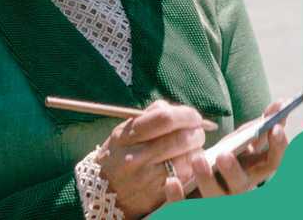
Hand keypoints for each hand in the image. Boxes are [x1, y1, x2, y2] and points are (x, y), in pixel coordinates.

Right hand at [95, 100, 208, 218]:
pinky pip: (187, 176)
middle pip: (181, 139)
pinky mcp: (160, 193)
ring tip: (191, 148)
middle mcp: (136, 156)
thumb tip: (175, 109)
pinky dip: (192, 167)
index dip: (186, 115)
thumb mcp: (123, 133)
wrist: (105, 192)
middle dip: (197, 132)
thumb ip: (148, 117)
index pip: (165, 119)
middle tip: (197, 132)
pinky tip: (186, 163)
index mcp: (126, 136)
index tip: (193, 116)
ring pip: (188, 158)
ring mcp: (148, 177)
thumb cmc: (118, 156)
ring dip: (196, 150)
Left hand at [168, 99, 290, 199]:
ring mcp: (217, 198)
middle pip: (242, 184)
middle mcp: (237, 188)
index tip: (275, 128)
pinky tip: (171, 182)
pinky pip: (185, 204)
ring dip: (207, 179)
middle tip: (223, 155)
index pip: (271, 163)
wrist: (197, 187)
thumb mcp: (241, 145)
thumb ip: (255, 129)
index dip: (277, 147)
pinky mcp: (193, 204)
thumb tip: (280, 104)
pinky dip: (179, 195)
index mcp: (252, 172)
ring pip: (215, 195)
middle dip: (234, 171)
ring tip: (197, 160)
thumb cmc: (224, 160)